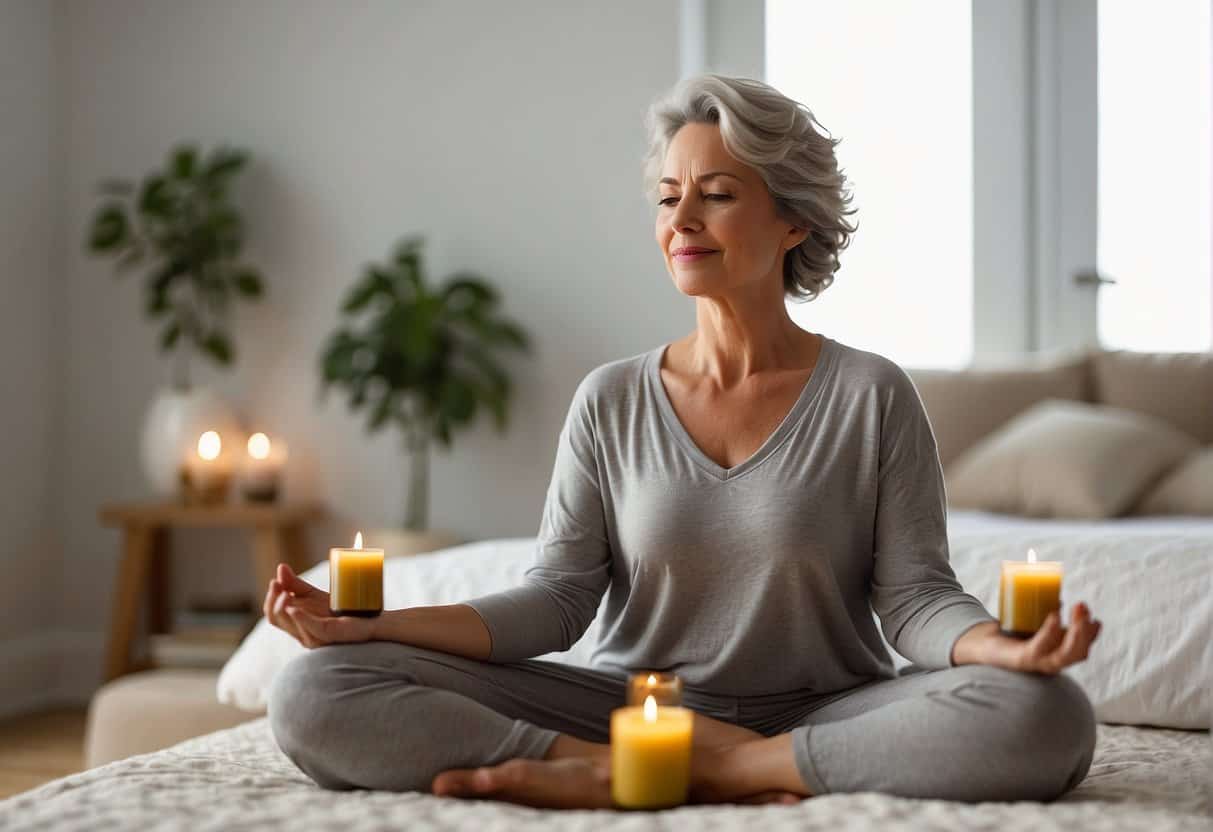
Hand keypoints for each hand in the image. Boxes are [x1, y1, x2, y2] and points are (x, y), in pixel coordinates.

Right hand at [262, 563, 376, 648]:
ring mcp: (313, 635)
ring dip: (282, 607)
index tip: (274, 581)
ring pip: (289, 624)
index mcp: (295, 622)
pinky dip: (299, 618)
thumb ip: (296, 584)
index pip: (272, 613)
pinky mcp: (328, 635)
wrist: (368, 615)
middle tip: (277, 584)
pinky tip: (293, 607)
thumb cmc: (340, 607)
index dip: (269, 597)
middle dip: (273, 600)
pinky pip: (310, 629)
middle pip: (275, 618)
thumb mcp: (314, 593)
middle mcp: (300, 631)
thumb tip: (280, 567)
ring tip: (284, 592)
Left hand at [982, 602, 1101, 674]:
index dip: (1091, 636)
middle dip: (1086, 631)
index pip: (1081, 649)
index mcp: (1056, 655)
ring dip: (1076, 632)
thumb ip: (1047, 617)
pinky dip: (1050, 631)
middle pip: (1078, 653)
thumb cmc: (1009, 634)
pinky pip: (1041, 646)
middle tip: (1083, 607)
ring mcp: (1038, 663)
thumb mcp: (1033, 624)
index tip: (1096, 620)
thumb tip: (1058, 600)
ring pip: (1065, 654)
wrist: (982, 645)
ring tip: (1076, 609)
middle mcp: (1051, 663)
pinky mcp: (1023, 659)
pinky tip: (1055, 616)